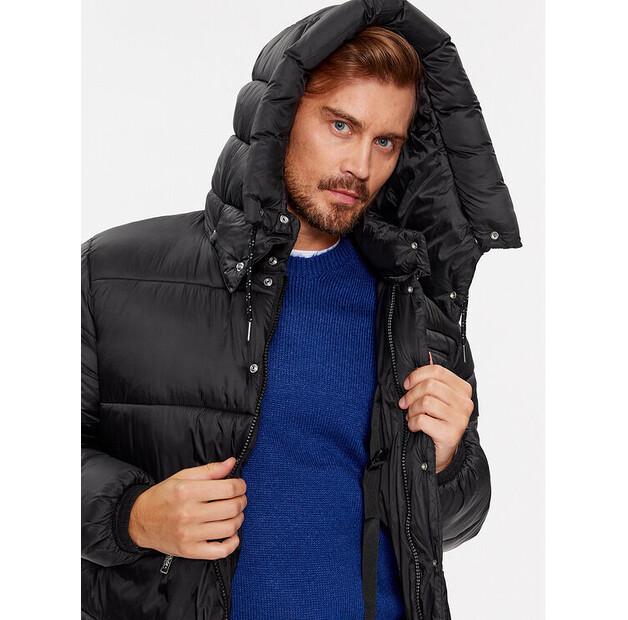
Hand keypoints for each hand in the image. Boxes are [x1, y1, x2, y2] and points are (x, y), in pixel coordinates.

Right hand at [128, 456, 245, 559]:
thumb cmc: (164, 496)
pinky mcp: (190, 551)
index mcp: (188, 492)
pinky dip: (232, 543)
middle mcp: (189, 514)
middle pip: (232, 508)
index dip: (240, 486)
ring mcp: (189, 535)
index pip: (228, 489)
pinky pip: (220, 551)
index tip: (240, 485)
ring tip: (234, 513)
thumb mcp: (183, 476)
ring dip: (239, 519)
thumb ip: (210, 470)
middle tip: (240, 498)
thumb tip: (232, 462)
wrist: (140, 520)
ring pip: (230, 528)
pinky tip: (232, 534)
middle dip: (242, 501)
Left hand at [398, 353, 473, 473]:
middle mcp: (465, 403)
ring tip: (411, 416)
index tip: (406, 384)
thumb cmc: (436, 422)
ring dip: (411, 410)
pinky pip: (422, 419)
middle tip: (404, 403)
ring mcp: (460, 419)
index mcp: (463, 389)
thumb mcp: (436, 398)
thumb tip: (426, 355)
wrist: (440, 452)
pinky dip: (412, 423)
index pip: (438, 371)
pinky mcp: (451, 434)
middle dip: (411, 394)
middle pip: (430, 385)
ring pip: (425, 402)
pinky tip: (414, 427)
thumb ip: (433, 379)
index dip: (417, 375)